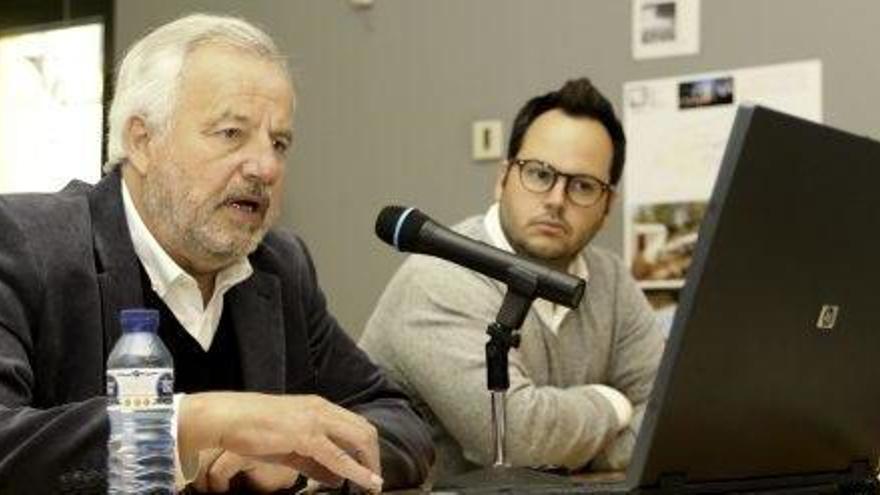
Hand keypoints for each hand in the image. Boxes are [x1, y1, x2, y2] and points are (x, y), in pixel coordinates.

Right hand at [179, 393, 382, 491]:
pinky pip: (338, 456)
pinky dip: (356, 470)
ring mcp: (315, 419)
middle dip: (374, 457)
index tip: (372, 469)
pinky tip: (365, 482)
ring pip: (358, 439)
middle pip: (364, 430)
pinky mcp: (306, 434)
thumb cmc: (252, 429)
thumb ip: (315, 463)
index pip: (356, 424)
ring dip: (370, 464)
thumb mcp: (289, 447)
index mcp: (319, 407)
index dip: (368, 448)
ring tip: (373, 485)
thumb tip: (338, 479)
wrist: (226, 418)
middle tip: (375, 480)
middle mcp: (322, 409)